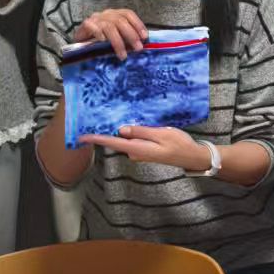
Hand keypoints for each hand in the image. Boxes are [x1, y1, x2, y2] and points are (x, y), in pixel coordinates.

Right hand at [74, 7, 147, 60]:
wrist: (79, 41)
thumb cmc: (99, 40)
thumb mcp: (114, 36)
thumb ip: (125, 37)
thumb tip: (141, 45)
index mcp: (115, 14)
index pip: (128, 14)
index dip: (138, 24)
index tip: (145, 37)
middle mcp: (106, 14)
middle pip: (121, 21)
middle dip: (131, 35)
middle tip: (138, 48)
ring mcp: (95, 19)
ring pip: (109, 27)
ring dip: (118, 42)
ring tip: (123, 55)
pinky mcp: (84, 25)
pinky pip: (92, 26)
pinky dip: (98, 33)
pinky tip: (102, 42)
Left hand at [80, 124, 207, 170]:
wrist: (191, 157)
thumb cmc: (179, 144)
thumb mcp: (161, 134)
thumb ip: (141, 131)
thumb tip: (122, 129)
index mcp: (138, 148)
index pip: (113, 142)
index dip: (96, 138)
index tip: (81, 136)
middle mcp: (135, 152)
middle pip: (116, 140)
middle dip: (105, 130)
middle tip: (95, 117)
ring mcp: (140, 152)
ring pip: (125, 139)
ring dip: (118, 130)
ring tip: (111, 116)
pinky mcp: (145, 150)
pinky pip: (133, 140)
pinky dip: (129, 132)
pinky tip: (130, 123)